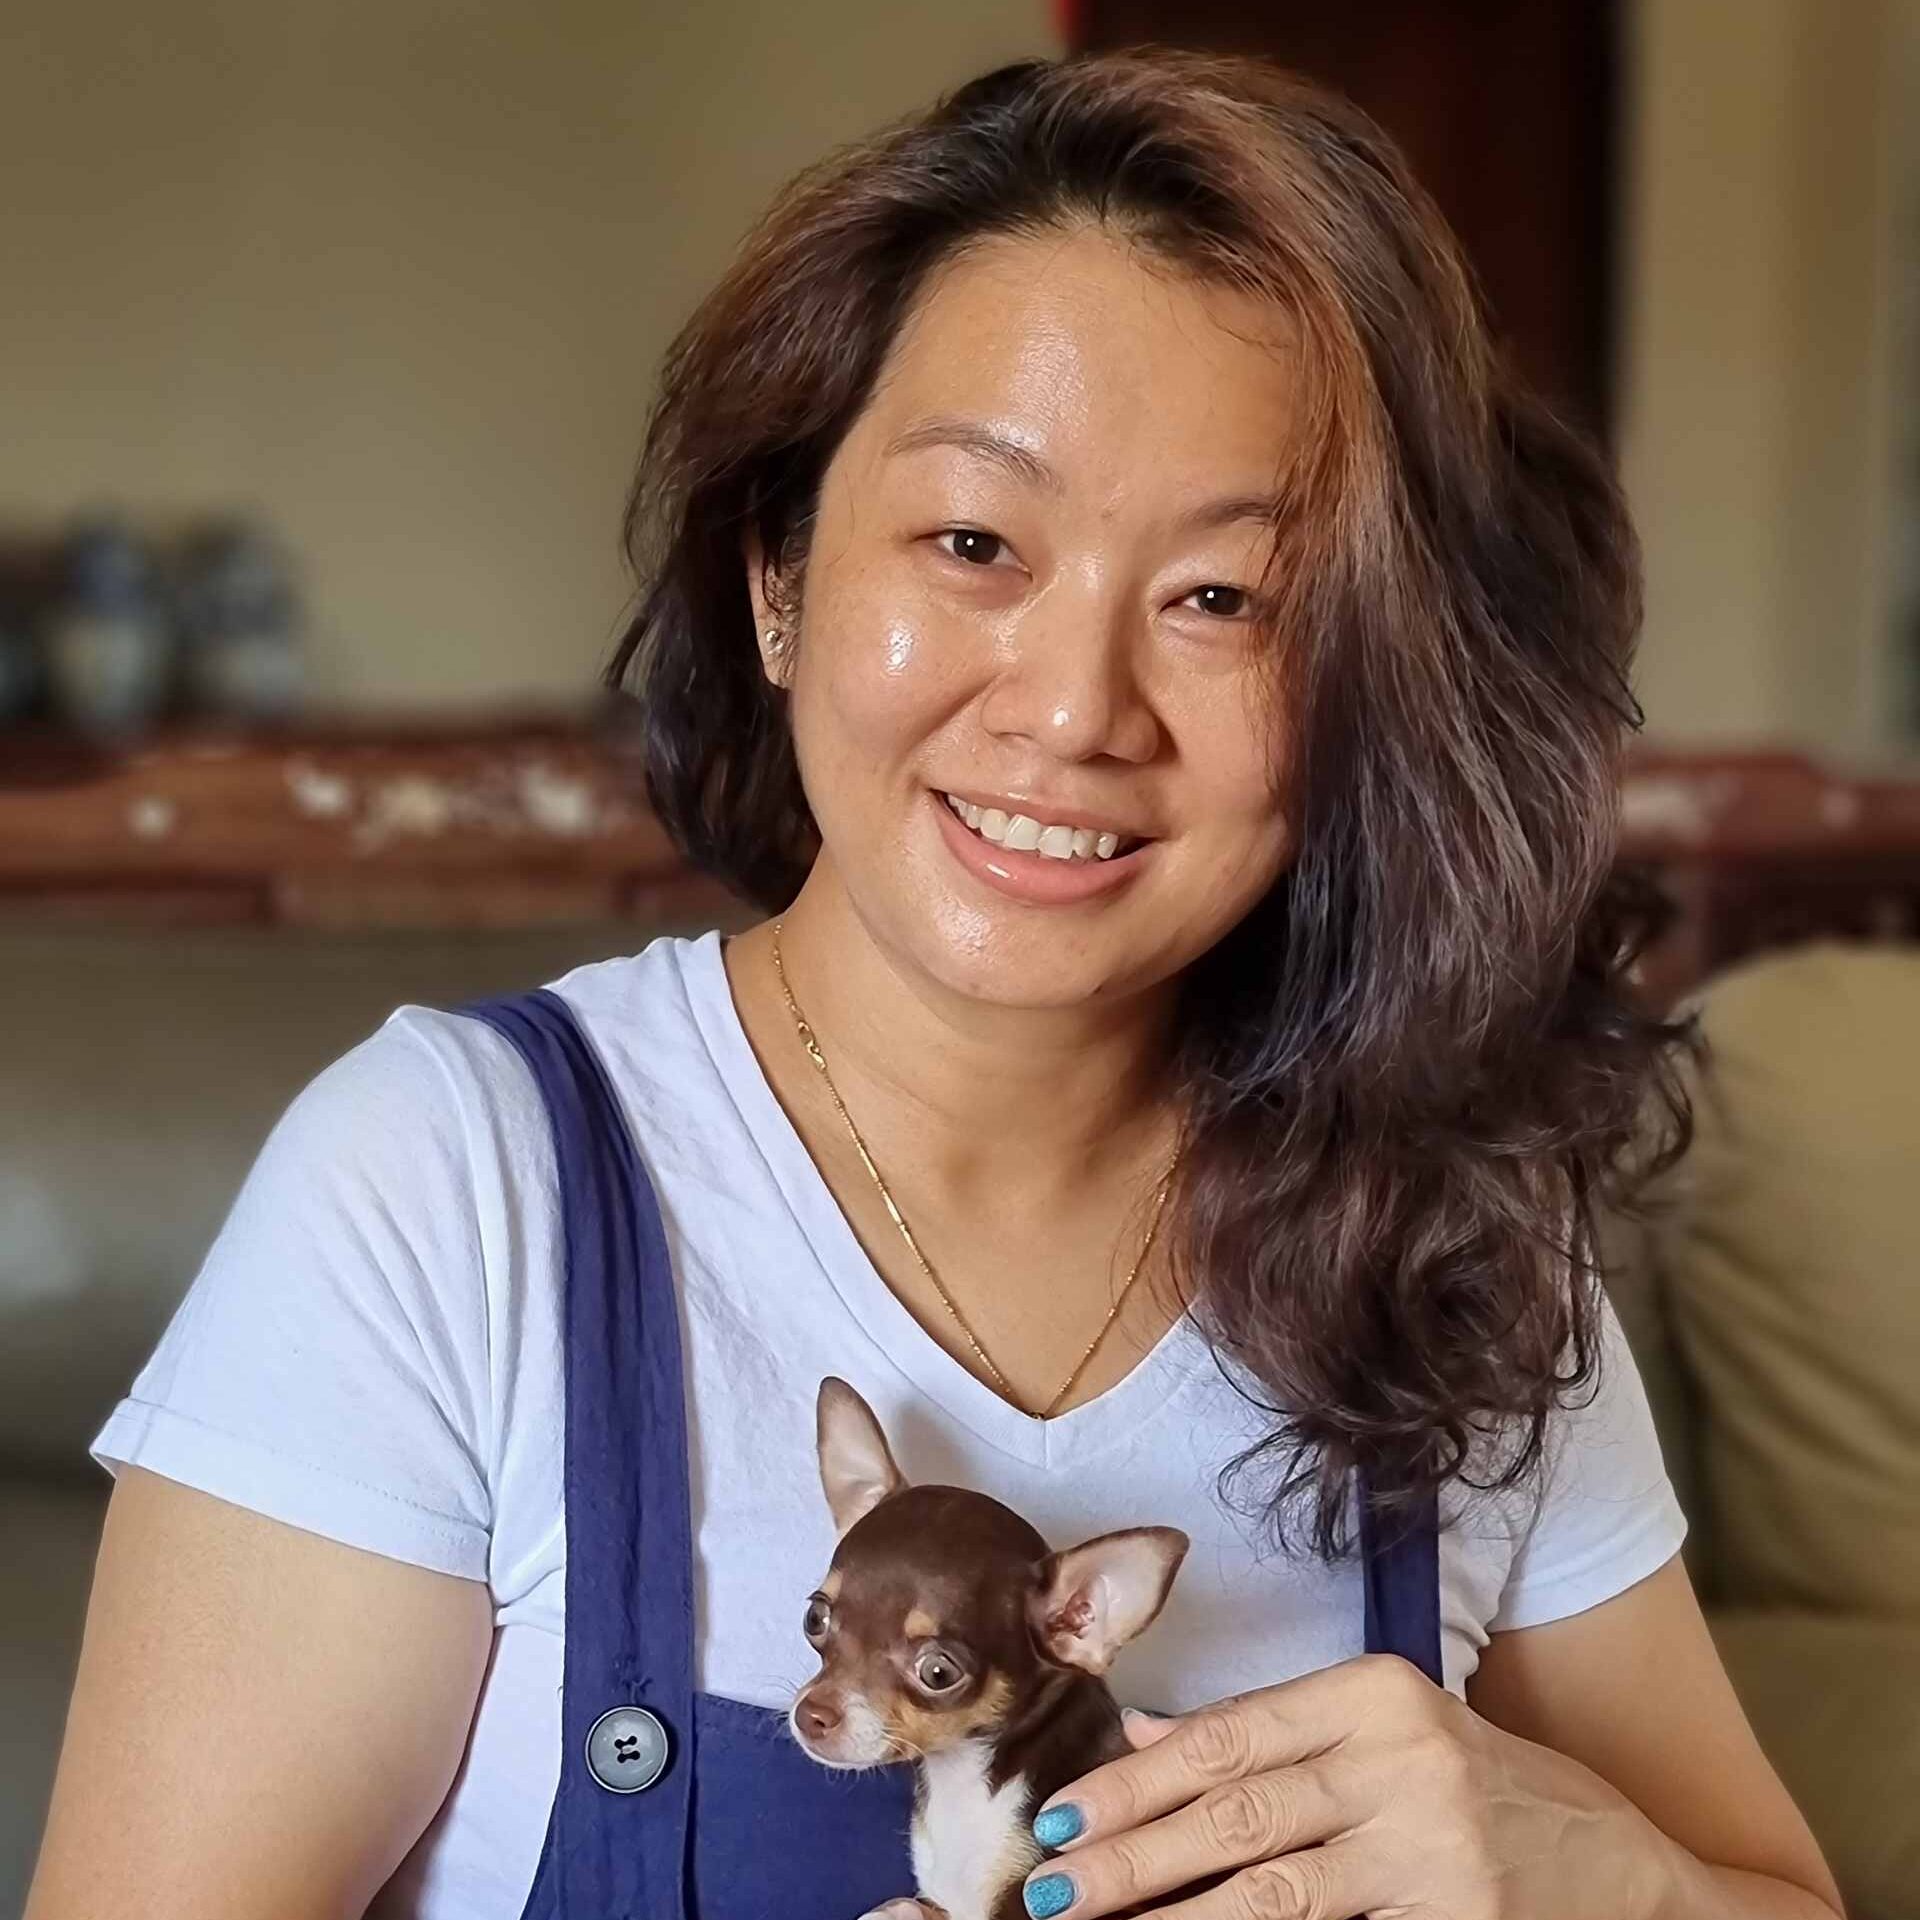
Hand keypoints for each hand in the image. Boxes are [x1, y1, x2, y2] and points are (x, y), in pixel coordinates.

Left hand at [1019, 1652, 1677, 1918]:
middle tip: (1053, 1885)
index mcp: (1379, 1693)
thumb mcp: (1392, 1731)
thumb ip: (1275, 1730)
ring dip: (1174, 1917)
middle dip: (1132, 1855)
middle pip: (1238, 1813)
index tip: (1066, 1810)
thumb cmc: (1496, 1793)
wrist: (1638, 1878)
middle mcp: (1405, 1762)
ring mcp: (1436, 1853)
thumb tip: (1147, 1730)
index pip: (1230, 1735)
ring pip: (1274, 1893)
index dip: (1137, 1778)